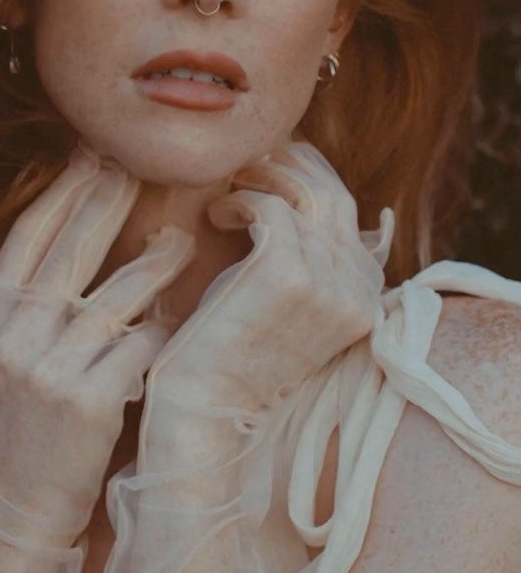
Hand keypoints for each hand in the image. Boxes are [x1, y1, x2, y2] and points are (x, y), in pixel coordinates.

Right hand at [0, 143, 194, 544]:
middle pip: (70, 251)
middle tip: (138, 166)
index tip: (92, 152)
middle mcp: (10, 336)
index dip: (63, 190)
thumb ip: (22, 299)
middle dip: (107, 201)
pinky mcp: (89, 402)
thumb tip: (69, 225)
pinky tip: (177, 323)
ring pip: (115, 297)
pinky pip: (140, 348)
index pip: (27, 236)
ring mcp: (48, 369)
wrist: (11, 504)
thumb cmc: (16, 419)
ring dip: (154, 264)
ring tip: (181, 240)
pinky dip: (160, 333)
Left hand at [143, 142, 391, 431]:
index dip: (308, 176)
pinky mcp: (288, 274)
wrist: (205, 409)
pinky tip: (216, 217)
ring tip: (230, 188)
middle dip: (288, 165)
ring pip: (302, 193)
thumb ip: (311, 258)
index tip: (269, 167)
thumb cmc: (233, 353)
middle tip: (246, 163)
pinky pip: (269, 207)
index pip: (347, 210)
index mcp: (367, 297)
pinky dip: (239, 201)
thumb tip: (304, 195)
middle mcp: (359, 289)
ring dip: (260, 178)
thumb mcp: (287, 301)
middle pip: (333, 193)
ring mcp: (328, 282)